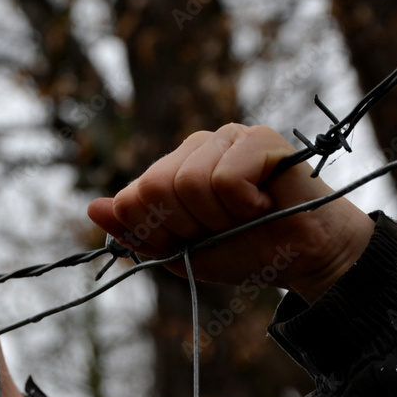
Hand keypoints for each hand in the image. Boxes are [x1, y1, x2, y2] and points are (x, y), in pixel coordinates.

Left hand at [87, 124, 374, 303]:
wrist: (304, 259)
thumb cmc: (245, 251)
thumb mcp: (180, 252)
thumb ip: (136, 232)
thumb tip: (92, 208)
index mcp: (171, 170)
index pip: (132, 197)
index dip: (158, 232)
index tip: (191, 241)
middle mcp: (195, 147)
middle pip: (156, 188)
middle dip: (187, 225)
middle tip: (222, 228)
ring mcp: (226, 137)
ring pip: (189, 183)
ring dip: (218, 218)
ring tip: (246, 216)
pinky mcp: (258, 138)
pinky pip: (224, 179)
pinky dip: (243, 206)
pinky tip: (263, 204)